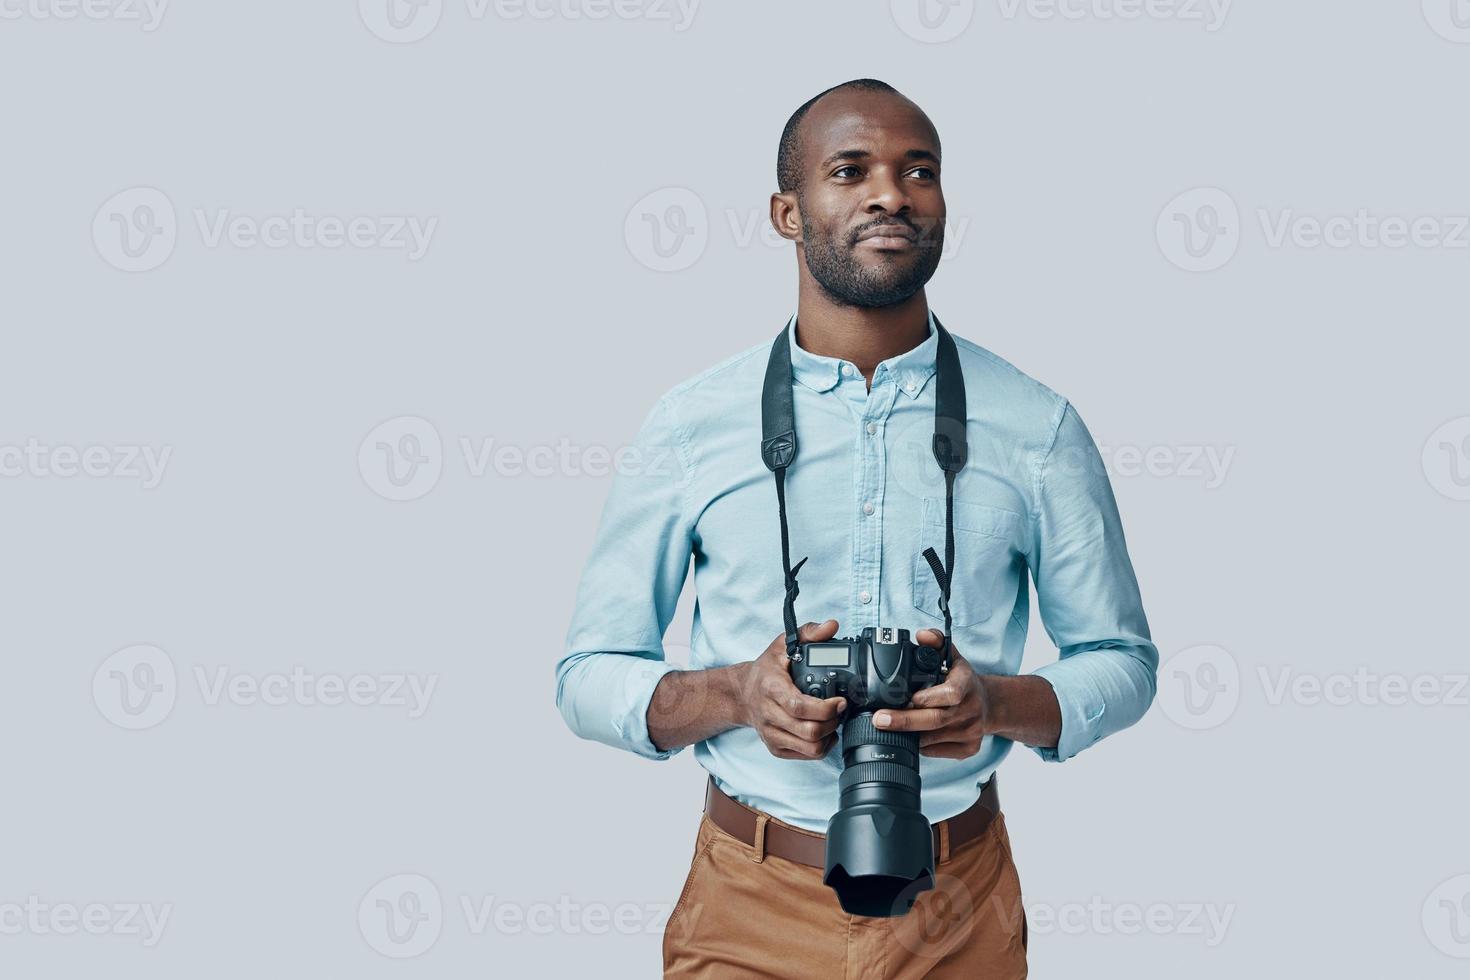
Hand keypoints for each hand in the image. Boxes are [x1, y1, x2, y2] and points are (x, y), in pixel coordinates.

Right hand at [738, 620, 846, 760]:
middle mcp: (769, 714)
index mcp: (772, 688)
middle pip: (809, 730)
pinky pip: (806, 755)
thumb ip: (808, 632)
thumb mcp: (782, 645)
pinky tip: (823, 732)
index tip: (840, 701)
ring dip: (829, 736)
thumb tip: (831, 626)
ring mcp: (771, 734)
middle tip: (840, 709)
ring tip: (833, 721)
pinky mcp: (775, 747)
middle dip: (832, 721)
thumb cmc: (766, 670)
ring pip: (810, 748)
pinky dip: (821, 746)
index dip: (825, 708)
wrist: (741, 693)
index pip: (799, 706)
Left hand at [871, 630, 992, 758]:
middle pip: (935, 720)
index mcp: (967, 683)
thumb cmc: (963, 681)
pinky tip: (909, 737)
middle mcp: (971, 709)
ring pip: (933, 738)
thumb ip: (936, 642)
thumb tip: (921, 635)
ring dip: (908, 734)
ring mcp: (971, 732)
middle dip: (904, 721)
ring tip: (889, 728)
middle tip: (879, 719)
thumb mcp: (952, 656)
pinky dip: (920, 746)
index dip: (928, 698)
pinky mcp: (968, 749)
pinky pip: (937, 752)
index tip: (908, 699)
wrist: (990, 705)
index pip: (951, 693)